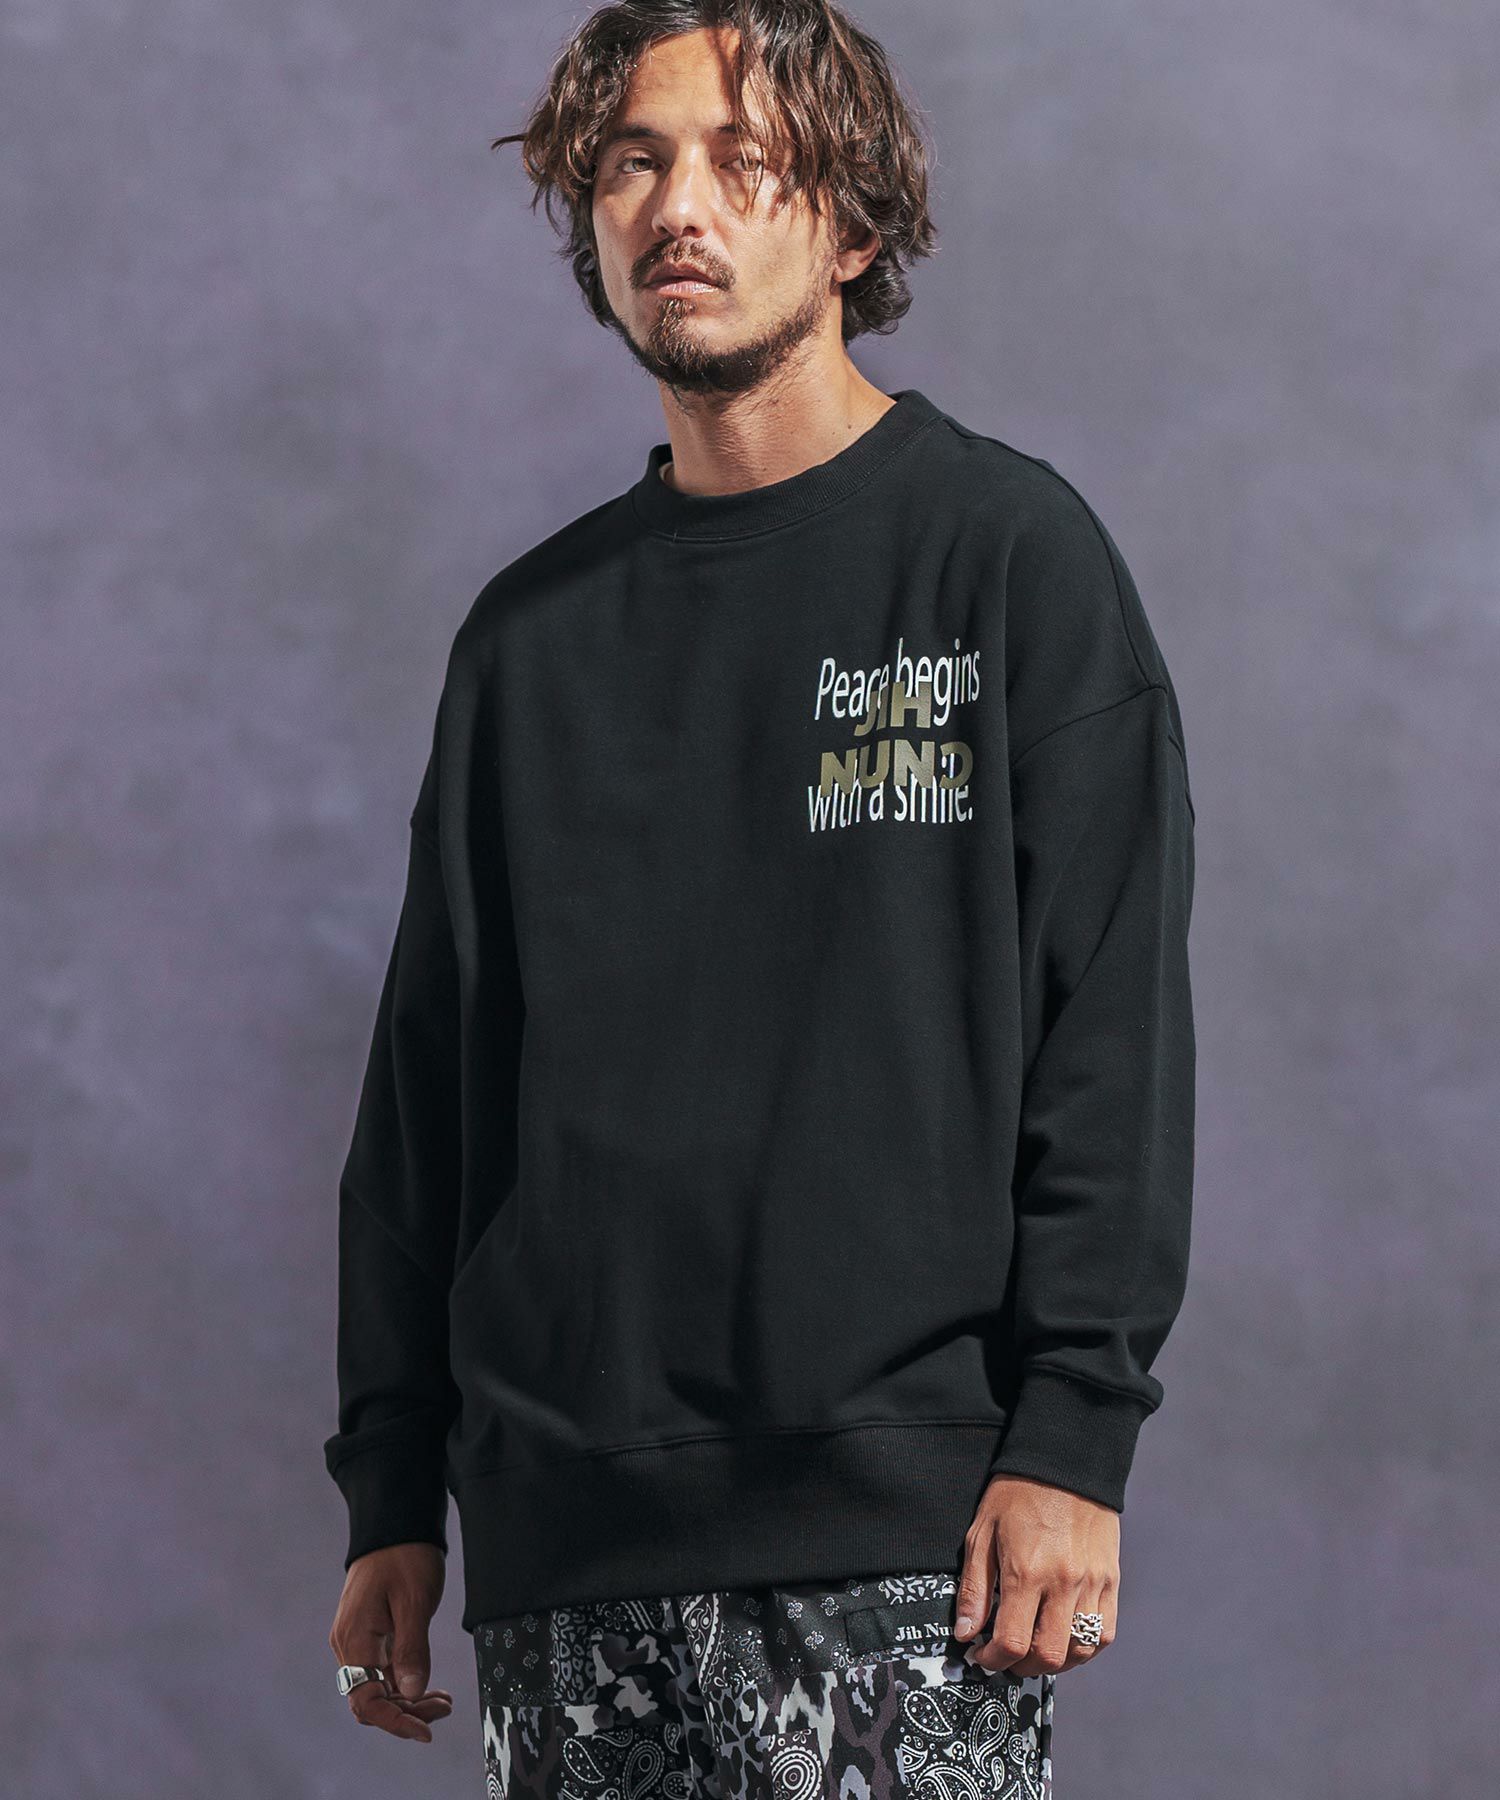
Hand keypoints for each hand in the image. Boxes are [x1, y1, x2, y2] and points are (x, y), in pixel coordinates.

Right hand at [328, 1542, 453, 1742]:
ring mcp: (357, 1638)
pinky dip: (405, 1681)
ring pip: (379, 1686)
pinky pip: (382, 1669)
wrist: (396, 1520)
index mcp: (355, 1639)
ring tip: (443, 1701)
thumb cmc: (405, 1555)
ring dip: (409, 1699)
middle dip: (407, 1712)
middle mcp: (349, 1644)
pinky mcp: (369, 1632)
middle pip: (372, 1698)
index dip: (395, 1721)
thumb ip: (412, 1649)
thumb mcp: (414, 1601)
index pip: (367, 1701)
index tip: (425, 1731)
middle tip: (444, 1709)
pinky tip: (429, 1685)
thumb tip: (411, 1692)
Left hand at [953, 1473, 1118, 1677]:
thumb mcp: (981, 1532)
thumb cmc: (1018, 1492)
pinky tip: (1067, 1640)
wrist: (1065, 1461)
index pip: (1013, 1642)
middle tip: (1007, 1658)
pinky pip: (1105, 1632)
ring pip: (1080, 1650)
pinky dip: (1086, 1647)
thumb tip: (966, 1631)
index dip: (993, 1660)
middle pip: (1048, 1655)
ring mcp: (1091, 1583)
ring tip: (1035, 1651)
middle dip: (1021, 1667)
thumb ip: (973, 1587)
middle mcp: (1062, 1582)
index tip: (982, 1656)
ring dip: (1055, 1662)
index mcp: (1026, 1571)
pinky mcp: (1111, 1579)